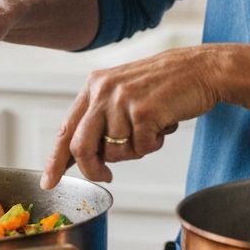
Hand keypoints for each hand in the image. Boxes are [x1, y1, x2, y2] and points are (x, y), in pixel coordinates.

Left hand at [40, 46, 221, 189]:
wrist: (200, 69)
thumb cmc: (165, 84)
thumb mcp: (124, 92)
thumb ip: (102, 117)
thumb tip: (83, 156)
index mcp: (94, 85)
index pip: (67, 127)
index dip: (56, 158)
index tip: (49, 181)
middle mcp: (103, 90)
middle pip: (82, 146)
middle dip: (92, 168)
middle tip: (107, 176)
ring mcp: (122, 100)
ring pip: (115, 152)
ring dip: (136, 149)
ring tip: (152, 127)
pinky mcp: (144, 111)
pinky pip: (141, 148)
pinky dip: (154, 144)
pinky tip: (163, 124)